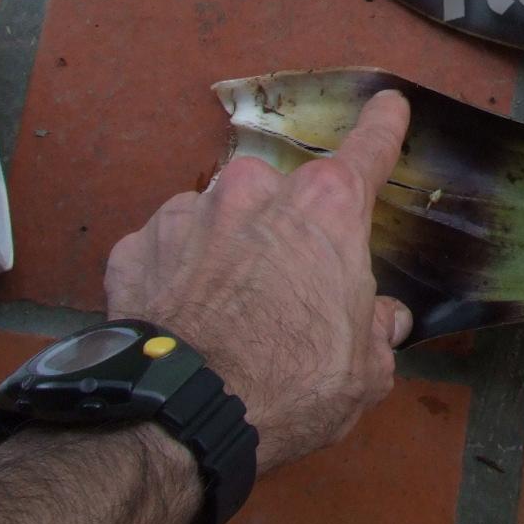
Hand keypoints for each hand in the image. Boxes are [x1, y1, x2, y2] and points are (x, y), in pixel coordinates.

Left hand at [103, 90, 412, 469]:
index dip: (382, 128)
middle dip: (288, 229)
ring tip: (228, 310)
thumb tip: (384, 321)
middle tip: (288, 288)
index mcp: (326, 211)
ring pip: (221, 216)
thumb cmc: (288, 388)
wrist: (177, 417)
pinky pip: (168, 248)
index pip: (368, 151)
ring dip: (229, 247)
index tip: (388, 106)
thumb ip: (377, 334)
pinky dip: (177, 272)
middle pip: (285, 194)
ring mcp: (189, 213)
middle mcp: (256, 192)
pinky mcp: (135, 246)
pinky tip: (182, 316)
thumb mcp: (364, 372)